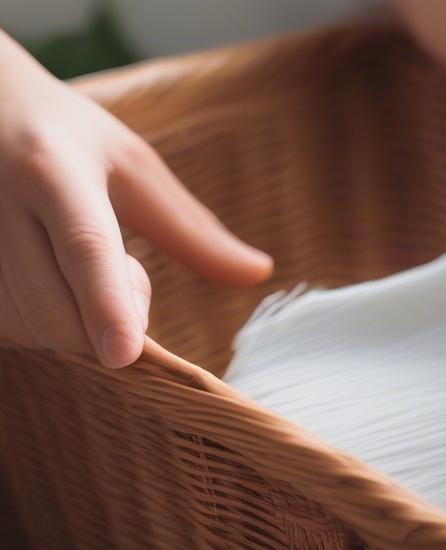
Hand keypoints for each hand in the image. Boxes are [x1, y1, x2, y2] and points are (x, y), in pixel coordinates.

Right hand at [0, 32, 272, 367]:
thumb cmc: (66, 138)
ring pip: (30, 330)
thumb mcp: (133, 168)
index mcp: (55, 171)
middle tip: (123, 276)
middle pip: (59, 312)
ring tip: (71, 270)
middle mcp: (0, 203)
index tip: (124, 355)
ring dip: (72, 328)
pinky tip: (44, 286)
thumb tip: (260, 273)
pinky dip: (37, 327)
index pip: (85, 246)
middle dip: (107, 328)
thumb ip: (193, 231)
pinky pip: (3, 329)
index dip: (107, 304)